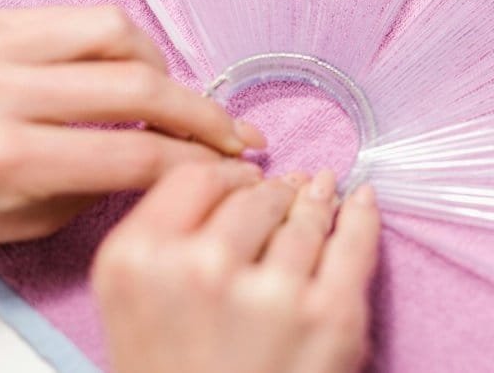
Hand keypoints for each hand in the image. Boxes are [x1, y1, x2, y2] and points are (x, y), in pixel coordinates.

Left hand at [0, 6, 264, 253]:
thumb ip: (94, 187)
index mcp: (1, 158)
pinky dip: (120, 43)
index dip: (198, 161)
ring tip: (169, 98)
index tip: (236, 165)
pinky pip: (79, 17)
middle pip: (137, 86)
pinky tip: (125, 69)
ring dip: (161, 68)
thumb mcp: (15, 225)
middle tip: (234, 133)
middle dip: (203, 113)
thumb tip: (165, 157)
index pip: (133, 153)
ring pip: (117, 33)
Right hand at [93, 167, 380, 372]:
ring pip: (307, 217)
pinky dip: (362, 217)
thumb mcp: (130, 307)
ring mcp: (271, 293)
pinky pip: (355, 243)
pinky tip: (362, 201)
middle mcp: (200, 268)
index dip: (225, 177)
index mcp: (138, 261)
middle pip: (255, 197)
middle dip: (274, 194)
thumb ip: (163, 239)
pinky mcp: (330, 316)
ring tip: (322, 193)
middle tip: (286, 192)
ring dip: (317, 203)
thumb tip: (237, 183)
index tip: (241, 181)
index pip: (195, 180)